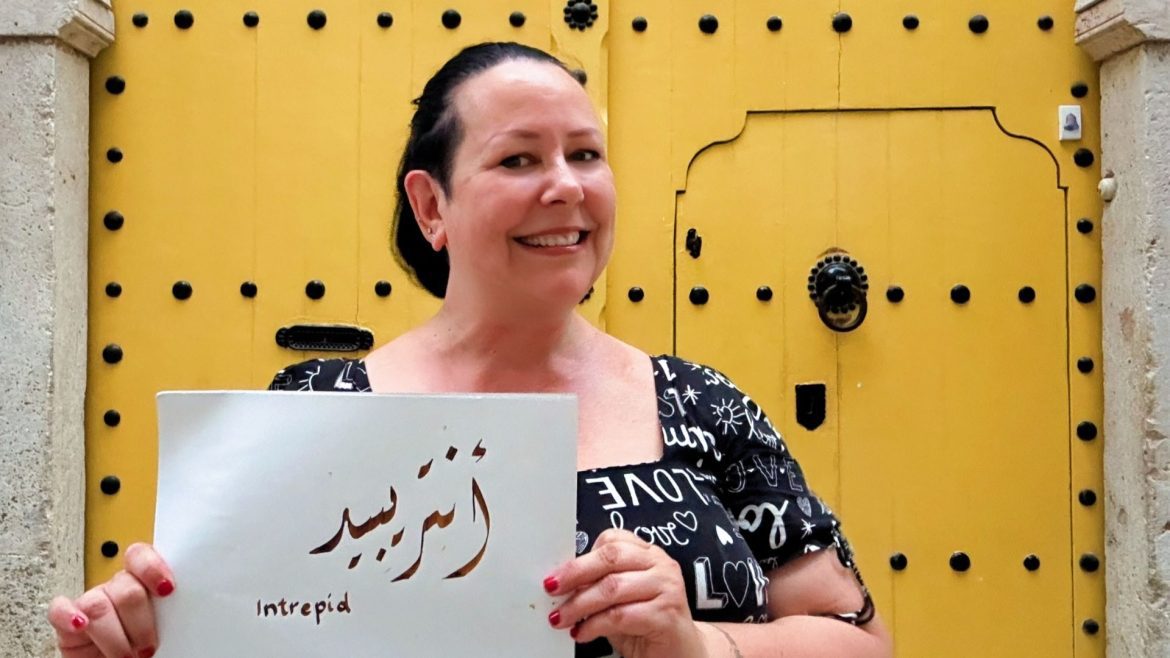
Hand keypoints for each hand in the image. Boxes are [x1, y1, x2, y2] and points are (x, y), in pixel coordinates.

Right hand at [47, 543, 173, 657]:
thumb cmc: (146, 649)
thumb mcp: (167, 629)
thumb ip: (171, 613)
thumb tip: (187, 613)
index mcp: (142, 582)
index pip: (140, 557)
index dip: (152, 568)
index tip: (166, 589)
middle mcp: (116, 588)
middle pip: (126, 588)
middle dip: (140, 623)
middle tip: (148, 649)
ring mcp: (90, 602)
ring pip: (98, 605)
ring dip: (115, 637)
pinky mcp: (66, 621)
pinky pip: (59, 609)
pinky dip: (68, 617)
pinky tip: (80, 625)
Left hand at [545, 529, 706, 657]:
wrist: (681, 653)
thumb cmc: (647, 625)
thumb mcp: (619, 599)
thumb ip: (598, 585)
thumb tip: (562, 583)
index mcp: (649, 554)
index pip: (612, 540)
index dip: (581, 557)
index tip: (558, 574)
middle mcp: (661, 565)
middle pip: (611, 558)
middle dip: (575, 574)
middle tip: (553, 589)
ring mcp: (667, 588)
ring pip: (613, 587)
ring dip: (580, 604)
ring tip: (562, 617)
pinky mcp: (666, 615)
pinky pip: (621, 615)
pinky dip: (595, 624)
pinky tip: (582, 632)